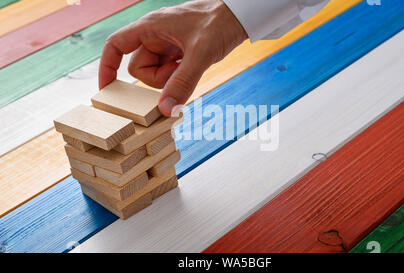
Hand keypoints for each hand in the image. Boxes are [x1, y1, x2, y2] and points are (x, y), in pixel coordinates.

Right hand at [98, 0, 247, 115]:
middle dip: (157, 79)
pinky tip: (194, 67)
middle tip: (179, 71)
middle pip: (139, 68)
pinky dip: (179, 77)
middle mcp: (155, 35)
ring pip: (155, 73)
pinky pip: (169, 72)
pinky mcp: (179, 52)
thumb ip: (182, 83)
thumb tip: (165, 110)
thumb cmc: (219, 23)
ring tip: (191, 66)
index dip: (107, 66)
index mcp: (150, 27)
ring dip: (170, 78)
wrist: (241, 16)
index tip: (106, 89)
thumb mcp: (200, 55)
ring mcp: (167, 44)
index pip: (115, 45)